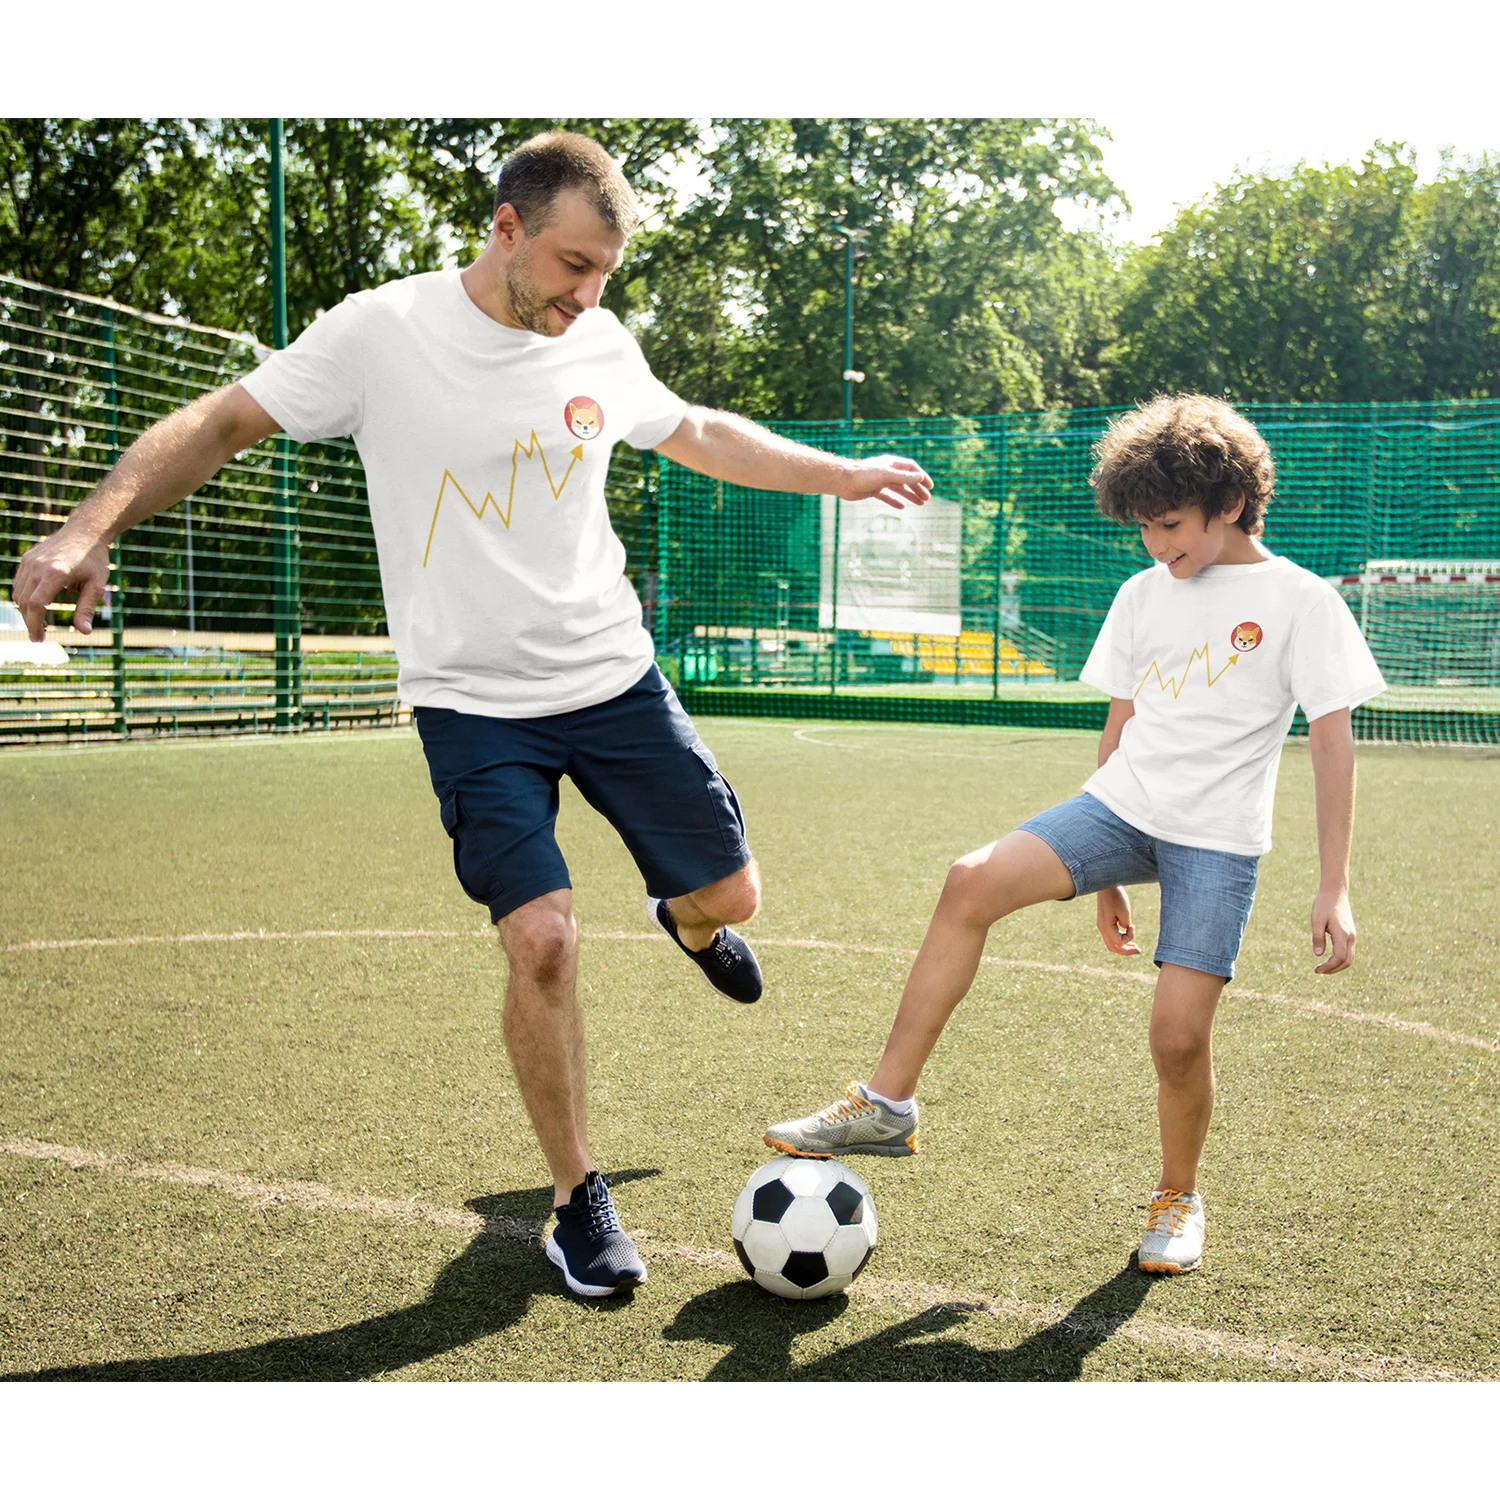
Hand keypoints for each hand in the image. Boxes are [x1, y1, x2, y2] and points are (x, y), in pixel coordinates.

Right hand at [11, 525, 111, 639]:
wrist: (85, 531)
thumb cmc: (95, 559)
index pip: (36, 605)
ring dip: (26, 611)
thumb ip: (87, 608)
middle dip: (30, 622)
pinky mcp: (27, 558)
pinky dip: (24, 597)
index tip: (39, 639)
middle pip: (24, 602)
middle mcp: (38, 566)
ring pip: (19, 593)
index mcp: (56, 573)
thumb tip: (84, 632)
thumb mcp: (97, 585)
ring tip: (40, 623)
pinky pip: (19, 583)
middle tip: (39, 636)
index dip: (35, 625)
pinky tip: (36, 606)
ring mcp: (30, 561)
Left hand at [840, 454, 932, 509]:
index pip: (911, 468)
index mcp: (891, 464)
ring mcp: (879, 481)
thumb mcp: (886, 475)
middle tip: (927, 498)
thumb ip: (903, 477)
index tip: (930, 486)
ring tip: (920, 503)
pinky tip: (902, 507)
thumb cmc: (863, 475)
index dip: (921, 477)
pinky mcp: (872, 490)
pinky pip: (887, 496)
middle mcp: (886, 471)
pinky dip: (895, 501)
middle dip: (917, 489)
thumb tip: (920, 478)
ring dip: (909, 496)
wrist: (842, 481)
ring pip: (898, 489)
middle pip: (906, 480)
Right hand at [1096, 887, 1139, 955]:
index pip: (1118, 942)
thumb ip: (1126, 925)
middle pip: (1113, 947)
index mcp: (1105, 926)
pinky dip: (1120, 939)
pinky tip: (1128, 935)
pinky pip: (1111, 936)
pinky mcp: (1104, 921)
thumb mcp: (1125, 911)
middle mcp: (1102, 928)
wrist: (1106, 884)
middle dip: (1126, 951)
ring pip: (1111, 943)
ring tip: (1135, 947)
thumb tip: (1125, 930)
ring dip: (1123, 946)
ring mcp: (1102, 925)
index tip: (1133, 925)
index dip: (1129, 938)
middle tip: (1139, 951)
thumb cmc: (1116, 896)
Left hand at [1311, 886, 1355, 973]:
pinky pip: (1348, 952)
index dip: (1329, 967)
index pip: (1339, 957)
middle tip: (1318, 971)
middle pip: (1347, 961)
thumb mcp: (1316, 920)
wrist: (1335, 892)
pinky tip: (1329, 959)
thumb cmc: (1323, 904)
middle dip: (1333, 969)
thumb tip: (1319, 955)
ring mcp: (1352, 935)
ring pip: (1349, 958)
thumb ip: (1318, 937)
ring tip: (1322, 968)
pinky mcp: (1351, 934)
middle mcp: (1351, 936)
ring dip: (1337, 966)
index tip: (1316, 970)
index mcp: (1343, 933)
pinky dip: (1340, 959)